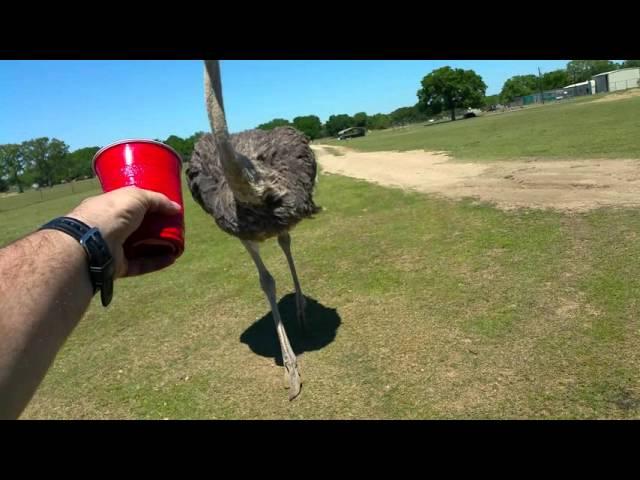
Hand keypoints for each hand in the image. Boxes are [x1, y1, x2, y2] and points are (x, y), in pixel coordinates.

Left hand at [67, 186, 181, 277]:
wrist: (92, 244)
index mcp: (108, 207)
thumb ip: (157, 200)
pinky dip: (157, 262)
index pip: (129, 205)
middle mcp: (109, 227)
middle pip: (137, 228)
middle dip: (155, 227)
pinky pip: (141, 265)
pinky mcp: (118, 267)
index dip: (147, 206)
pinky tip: (172, 258)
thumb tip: (176, 208)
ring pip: (139, 248)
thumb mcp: (136, 196)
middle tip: (174, 227)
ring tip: (176, 244)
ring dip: (158, 246)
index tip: (165, 209)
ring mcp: (113, 248)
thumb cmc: (111, 213)